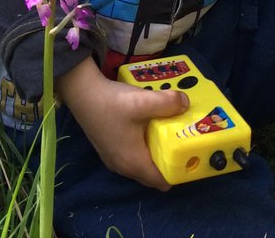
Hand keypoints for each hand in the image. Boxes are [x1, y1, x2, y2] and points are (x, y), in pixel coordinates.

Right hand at [57, 58, 187, 189]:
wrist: (82, 93)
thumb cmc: (112, 104)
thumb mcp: (143, 101)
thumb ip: (168, 103)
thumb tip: (186, 103)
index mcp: (134, 163)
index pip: (162, 181)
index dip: (179, 171)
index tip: (192, 155)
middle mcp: (124, 167)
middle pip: (154, 172)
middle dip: (170, 159)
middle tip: (184, 139)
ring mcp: (115, 158)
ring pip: (143, 161)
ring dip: (156, 149)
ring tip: (169, 129)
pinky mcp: (110, 147)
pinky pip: (134, 153)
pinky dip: (144, 144)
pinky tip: (149, 123)